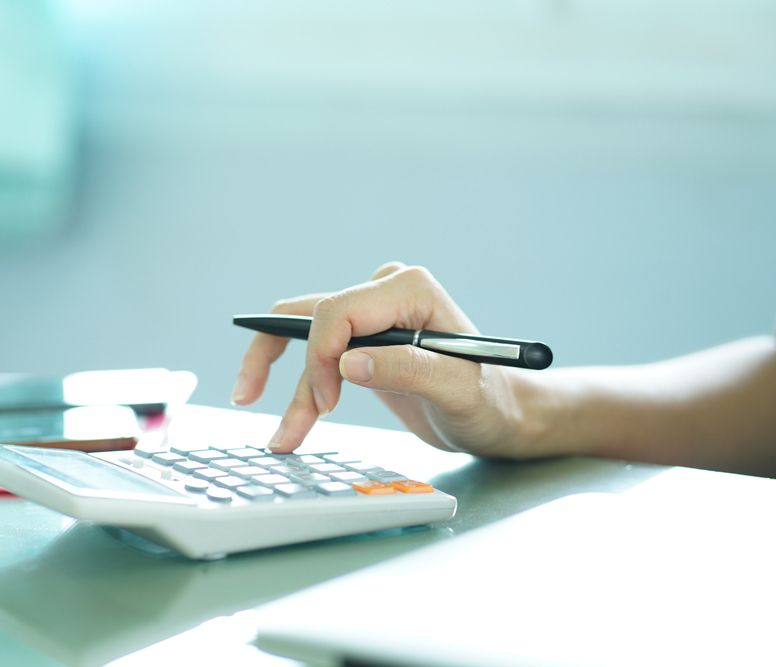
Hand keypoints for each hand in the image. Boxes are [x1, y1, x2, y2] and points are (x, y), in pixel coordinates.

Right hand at [231, 262, 537, 456]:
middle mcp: (386, 291)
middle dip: (289, 371)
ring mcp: (373, 312)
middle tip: (278, 421)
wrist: (498, 416)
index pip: (338, 311)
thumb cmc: (489, 402)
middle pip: (310, 320)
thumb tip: (348, 364)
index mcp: (410, 289)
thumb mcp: (457, 392)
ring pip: (304, 339)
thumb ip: (408, 370)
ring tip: (281, 437)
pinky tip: (288, 416)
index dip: (320, 359)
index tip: (327, 406)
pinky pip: (315, 352)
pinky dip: (297, 382)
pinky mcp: (363, 337)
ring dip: (288, 388)